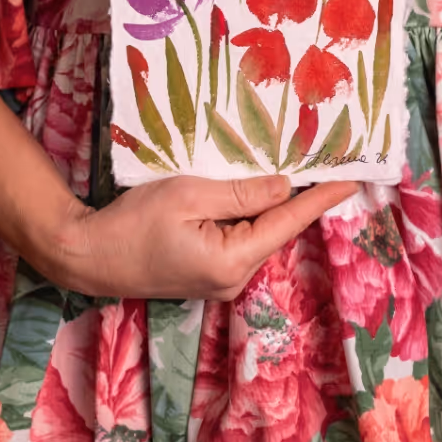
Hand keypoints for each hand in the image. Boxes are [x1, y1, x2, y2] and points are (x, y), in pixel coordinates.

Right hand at [51, 175, 357, 299]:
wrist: (88, 255)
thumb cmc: (133, 222)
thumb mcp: (188, 195)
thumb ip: (240, 193)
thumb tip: (285, 187)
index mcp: (233, 259)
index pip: (289, 221)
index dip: (322, 197)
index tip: (353, 178)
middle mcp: (234, 277)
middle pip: (276, 229)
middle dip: (299, 197)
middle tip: (323, 161)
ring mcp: (221, 280)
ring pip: (259, 234)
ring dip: (271, 205)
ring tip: (291, 169)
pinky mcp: (207, 274)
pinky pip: (241, 240)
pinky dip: (249, 216)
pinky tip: (250, 193)